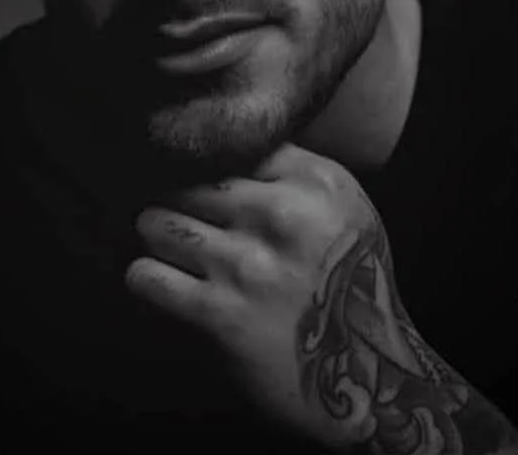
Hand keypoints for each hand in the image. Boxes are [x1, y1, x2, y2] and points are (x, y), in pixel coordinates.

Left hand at [124, 143, 470, 448]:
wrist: (372, 376)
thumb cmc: (351, 284)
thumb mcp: (344, 206)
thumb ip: (290, 168)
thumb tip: (221, 141)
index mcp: (315, 182)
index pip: (230, 141)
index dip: (204, 155)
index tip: (189, 167)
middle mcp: (283, 216)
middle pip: (186, 176)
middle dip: (172, 194)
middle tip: (172, 208)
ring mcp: (248, 266)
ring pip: (157, 221)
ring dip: (155, 233)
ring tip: (165, 242)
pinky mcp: (220, 316)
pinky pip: (146, 276)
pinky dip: (145, 276)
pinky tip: (161, 279)